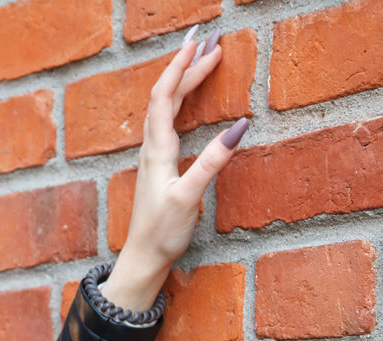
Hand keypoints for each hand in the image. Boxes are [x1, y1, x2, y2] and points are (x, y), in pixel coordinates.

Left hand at [105, 27, 249, 311]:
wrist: (143, 257)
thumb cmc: (163, 231)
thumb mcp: (190, 197)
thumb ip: (212, 162)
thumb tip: (239, 128)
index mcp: (157, 149)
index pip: (165, 96)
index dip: (181, 67)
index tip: (200, 43)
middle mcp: (151, 147)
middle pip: (167, 95)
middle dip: (188, 65)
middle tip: (212, 40)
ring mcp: (154, 155)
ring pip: (167, 106)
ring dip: (184, 80)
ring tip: (204, 58)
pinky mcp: (159, 164)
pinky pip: (168, 120)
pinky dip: (180, 100)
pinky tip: (188, 97)